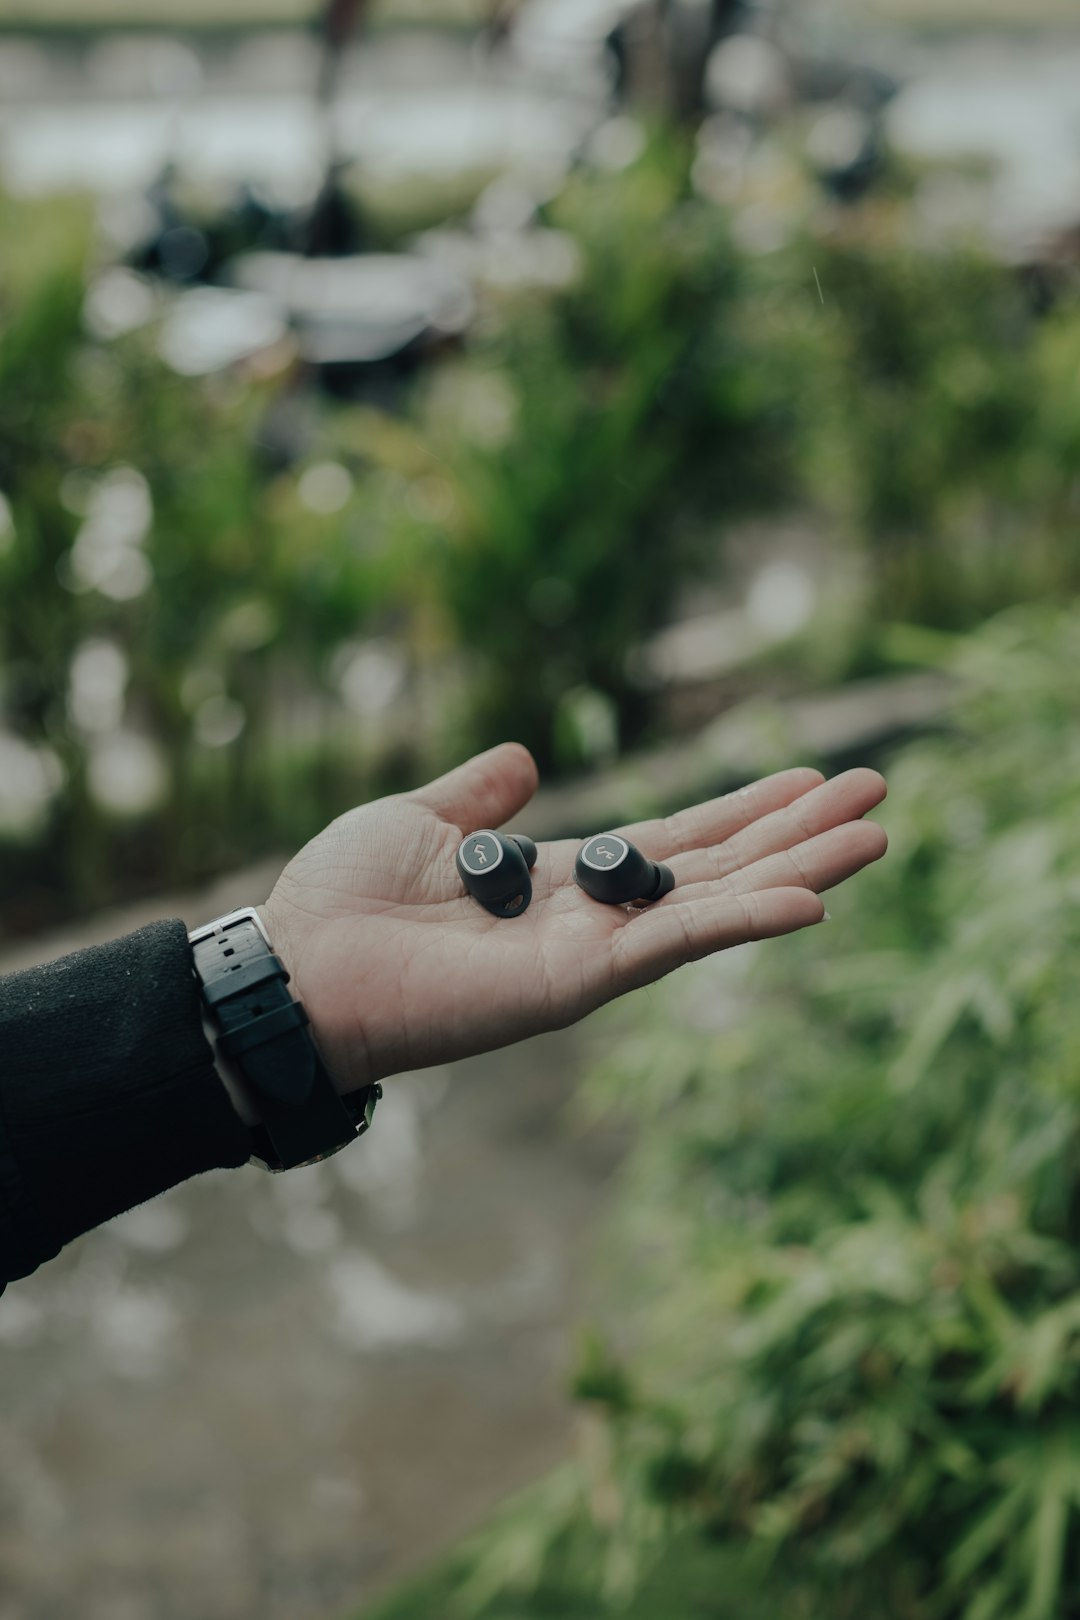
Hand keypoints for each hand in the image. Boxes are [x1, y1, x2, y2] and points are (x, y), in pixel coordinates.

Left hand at [262, 743, 886, 1093]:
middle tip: (875, 792)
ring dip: (801, 869)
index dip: (743, 809)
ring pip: (718, 904)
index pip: (676, 841)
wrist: (296, 963)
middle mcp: (592, 920)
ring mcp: (592, 955)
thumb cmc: (343, 898)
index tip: (804, 776)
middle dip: (798, 832)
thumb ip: (480, 796)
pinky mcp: (576, 982)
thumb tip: (523, 759)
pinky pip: (675, 946)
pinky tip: (810, 899)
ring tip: (875, 832)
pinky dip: (743, 922)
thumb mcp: (421, 818)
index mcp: (561, 880)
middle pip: (720, 869)